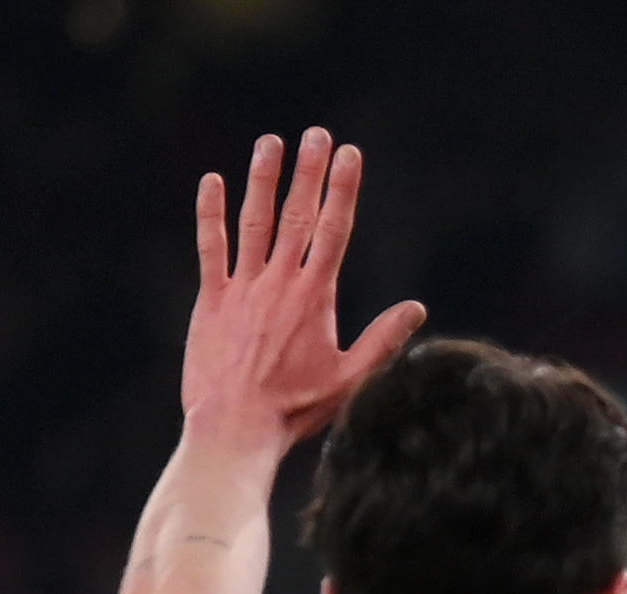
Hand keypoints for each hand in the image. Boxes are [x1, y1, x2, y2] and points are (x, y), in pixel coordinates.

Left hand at [182, 129, 423, 450]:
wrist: (235, 426)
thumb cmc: (295, 410)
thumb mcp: (349, 379)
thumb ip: (382, 341)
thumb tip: (416, 308)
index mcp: (314, 298)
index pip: (334, 230)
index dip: (343, 189)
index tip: (350, 154)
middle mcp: (279, 283)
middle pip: (297, 215)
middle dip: (309, 171)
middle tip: (317, 134)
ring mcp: (242, 287)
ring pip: (254, 221)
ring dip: (263, 179)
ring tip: (271, 143)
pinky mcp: (212, 300)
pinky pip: (211, 247)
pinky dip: (211, 213)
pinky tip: (212, 182)